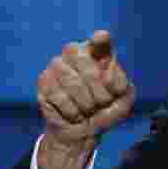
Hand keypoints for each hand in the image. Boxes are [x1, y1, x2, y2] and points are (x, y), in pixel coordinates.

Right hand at [36, 30, 135, 168]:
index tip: (102, 38)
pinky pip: (59, 96)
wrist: (84, 131)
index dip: (101, 40)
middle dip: (100, 94)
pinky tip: (75, 113)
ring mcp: (57, 64)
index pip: (101, 41)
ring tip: (88, 109)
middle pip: (89, 69)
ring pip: (73, 83)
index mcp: (100, 53)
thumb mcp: (123, 102)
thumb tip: (106, 76)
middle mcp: (76, 52)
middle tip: (102, 103)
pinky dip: (72, 111)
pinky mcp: (44, 80)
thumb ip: (122, 87)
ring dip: (86, 104)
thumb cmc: (106, 110)